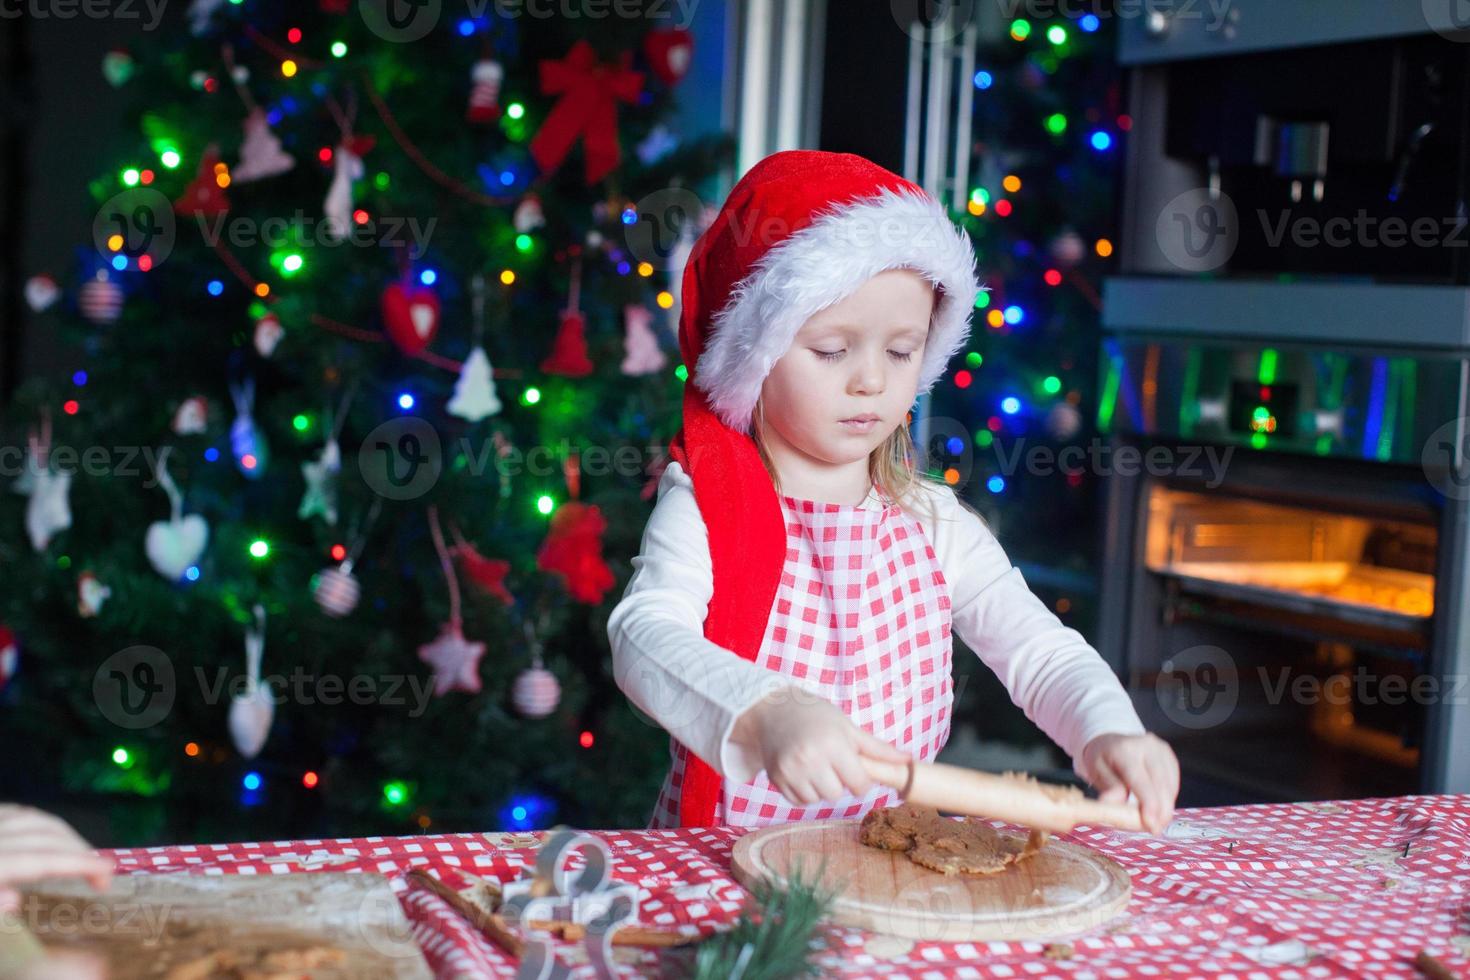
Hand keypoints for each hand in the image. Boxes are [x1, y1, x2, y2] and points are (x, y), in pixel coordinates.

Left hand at [0, 805, 113, 911]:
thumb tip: (13, 901)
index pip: (38, 861)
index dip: (77, 864)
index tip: (107, 873)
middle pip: (42, 836)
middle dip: (79, 851)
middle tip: (102, 873)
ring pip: (33, 819)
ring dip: (65, 835)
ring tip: (82, 855)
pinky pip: (16, 812)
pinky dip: (39, 822)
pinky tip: (47, 834)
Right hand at [731, 690, 911, 805]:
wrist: (774, 710)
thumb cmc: (816, 716)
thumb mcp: (848, 727)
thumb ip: (877, 748)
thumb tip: (908, 760)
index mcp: (834, 744)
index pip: (859, 784)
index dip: (861, 780)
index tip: (854, 769)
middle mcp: (810, 759)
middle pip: (837, 795)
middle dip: (839, 784)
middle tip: (833, 765)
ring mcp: (791, 770)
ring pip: (817, 800)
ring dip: (820, 790)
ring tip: (816, 767)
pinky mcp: (776, 778)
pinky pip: (798, 801)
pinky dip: (803, 792)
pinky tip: (802, 773)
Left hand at [1078, 733, 1178, 834]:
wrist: (1110, 741)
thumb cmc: (1102, 759)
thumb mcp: (1096, 773)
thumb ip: (1110, 790)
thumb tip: (1116, 808)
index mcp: (1125, 749)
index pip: (1140, 780)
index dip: (1148, 804)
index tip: (1151, 825)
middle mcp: (1147, 745)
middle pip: (1160, 783)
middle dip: (1161, 810)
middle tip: (1155, 829)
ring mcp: (1161, 749)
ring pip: (1170, 784)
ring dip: (1166, 806)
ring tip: (1156, 822)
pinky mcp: (1169, 756)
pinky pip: (1173, 782)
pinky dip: (1168, 797)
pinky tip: (1159, 807)